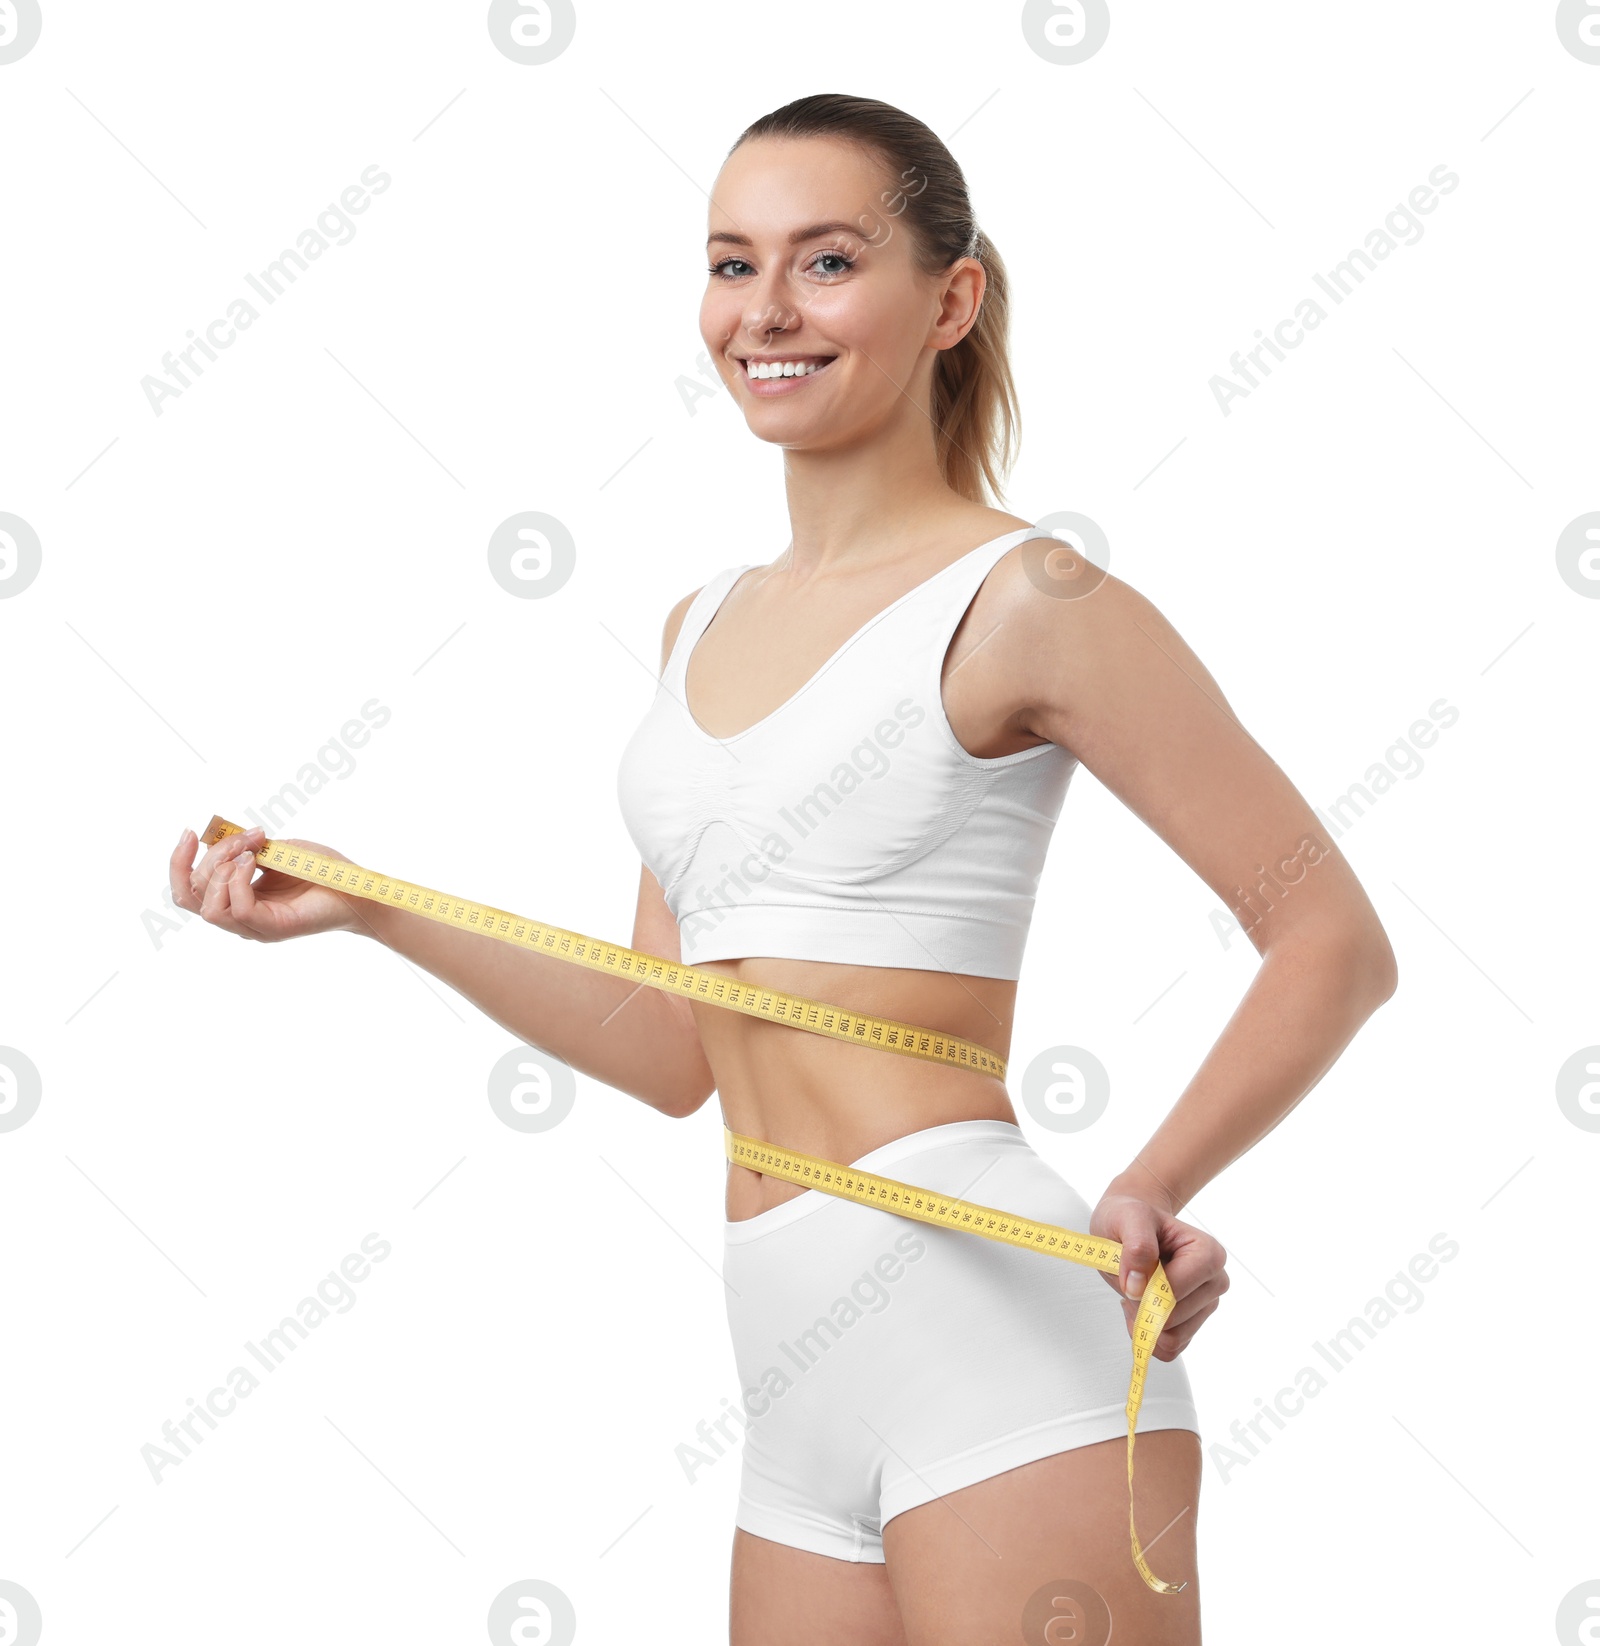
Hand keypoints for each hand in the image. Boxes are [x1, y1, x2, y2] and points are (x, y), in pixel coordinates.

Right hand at [171, 824, 367, 942]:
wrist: (356, 886)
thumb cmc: (320, 870)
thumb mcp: (274, 850)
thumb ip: (244, 848)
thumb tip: (218, 836)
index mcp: (235, 900)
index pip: (188, 891)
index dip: (179, 863)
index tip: (191, 832)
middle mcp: (239, 918)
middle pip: (191, 896)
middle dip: (209, 858)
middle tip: (244, 837)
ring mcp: (255, 927)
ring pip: (209, 906)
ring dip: (223, 868)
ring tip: (252, 851)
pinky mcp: (272, 929)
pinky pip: (239, 908)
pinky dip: (239, 879)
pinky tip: (254, 861)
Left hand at [1089, 1186, 1229, 1358]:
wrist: (1130, 1226)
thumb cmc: (1131, 1218)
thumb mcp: (1127, 1218)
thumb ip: (1136, 1247)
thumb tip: (1138, 1287)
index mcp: (1208, 1253)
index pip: (1176, 1292)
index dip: (1145, 1290)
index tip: (1129, 1273)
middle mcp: (1215, 1281)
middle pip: (1174, 1319)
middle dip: (1142, 1306)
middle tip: (1129, 1281)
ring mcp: (1206, 1305)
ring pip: (1173, 1338)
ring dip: (1143, 1321)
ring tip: (1135, 1291)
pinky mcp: (1193, 1323)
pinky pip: (1170, 1348)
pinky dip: (1147, 1334)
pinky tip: (1139, 1307)